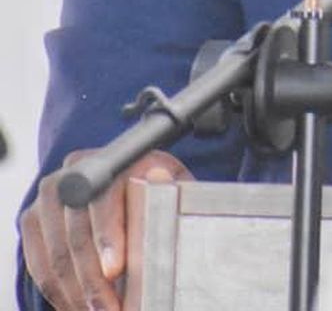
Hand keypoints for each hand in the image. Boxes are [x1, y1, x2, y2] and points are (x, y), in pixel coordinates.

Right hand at [20, 149, 191, 310]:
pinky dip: (59, 292)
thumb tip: (161, 180)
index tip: (116, 270)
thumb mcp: (175, 186)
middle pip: (76, 235)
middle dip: (93, 281)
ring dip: (76, 293)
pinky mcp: (33, 219)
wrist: (128, 184)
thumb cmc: (159, 190)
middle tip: (110, 310)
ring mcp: (50, 196)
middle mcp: (75, 172)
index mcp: (113, 160)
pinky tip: (77, 307)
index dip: (108, 236)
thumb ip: (172, 188)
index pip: (104, 199)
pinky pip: (39, 264)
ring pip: (56, 256)